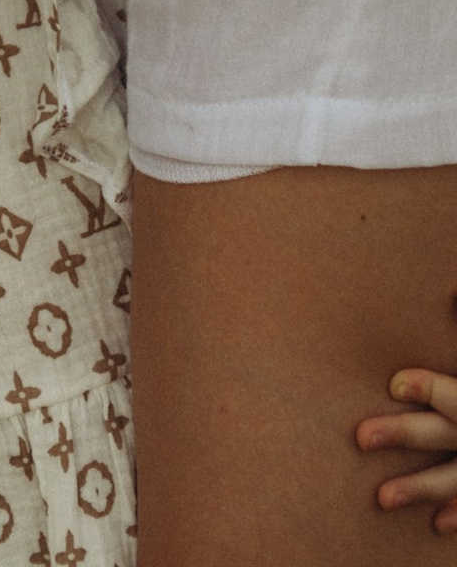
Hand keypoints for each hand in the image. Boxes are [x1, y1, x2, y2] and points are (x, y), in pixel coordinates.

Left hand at [359, 367, 456, 527]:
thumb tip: (451, 287)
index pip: (455, 395)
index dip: (430, 388)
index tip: (394, 385)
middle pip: (444, 433)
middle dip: (405, 435)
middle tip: (361, 438)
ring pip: (455, 477)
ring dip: (420, 488)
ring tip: (382, 498)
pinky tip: (435, 521)